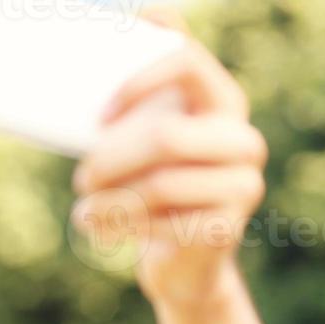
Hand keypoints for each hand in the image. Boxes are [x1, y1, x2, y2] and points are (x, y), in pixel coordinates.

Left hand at [72, 6, 267, 308]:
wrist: (183, 261)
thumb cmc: (153, 190)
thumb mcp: (144, 148)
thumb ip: (132, 110)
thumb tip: (102, 64)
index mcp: (224, 105)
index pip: (187, 63)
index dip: (138, 82)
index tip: (99, 116)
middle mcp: (243, 141)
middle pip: (166, 137)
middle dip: (110, 161)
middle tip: (81, 180)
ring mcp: (242, 186)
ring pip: (159, 186)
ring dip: (109, 202)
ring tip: (84, 213)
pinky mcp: (226, 229)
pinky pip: (160, 224)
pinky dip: (121, 227)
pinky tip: (100, 231)